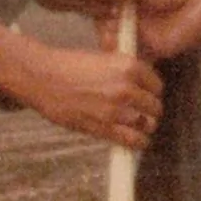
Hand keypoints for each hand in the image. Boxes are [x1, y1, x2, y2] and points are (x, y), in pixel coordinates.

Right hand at [17, 41, 162, 147]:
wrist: (43, 78)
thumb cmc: (68, 66)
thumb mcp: (103, 58)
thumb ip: (124, 71)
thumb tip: (140, 83)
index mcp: (128, 66)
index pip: (156, 85)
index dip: (152, 91)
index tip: (147, 95)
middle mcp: (126, 88)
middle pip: (155, 106)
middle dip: (150, 110)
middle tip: (142, 112)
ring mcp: (116, 110)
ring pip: (147, 124)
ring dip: (145, 127)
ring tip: (139, 127)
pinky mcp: (104, 127)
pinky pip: (132, 140)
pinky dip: (138, 142)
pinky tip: (137, 141)